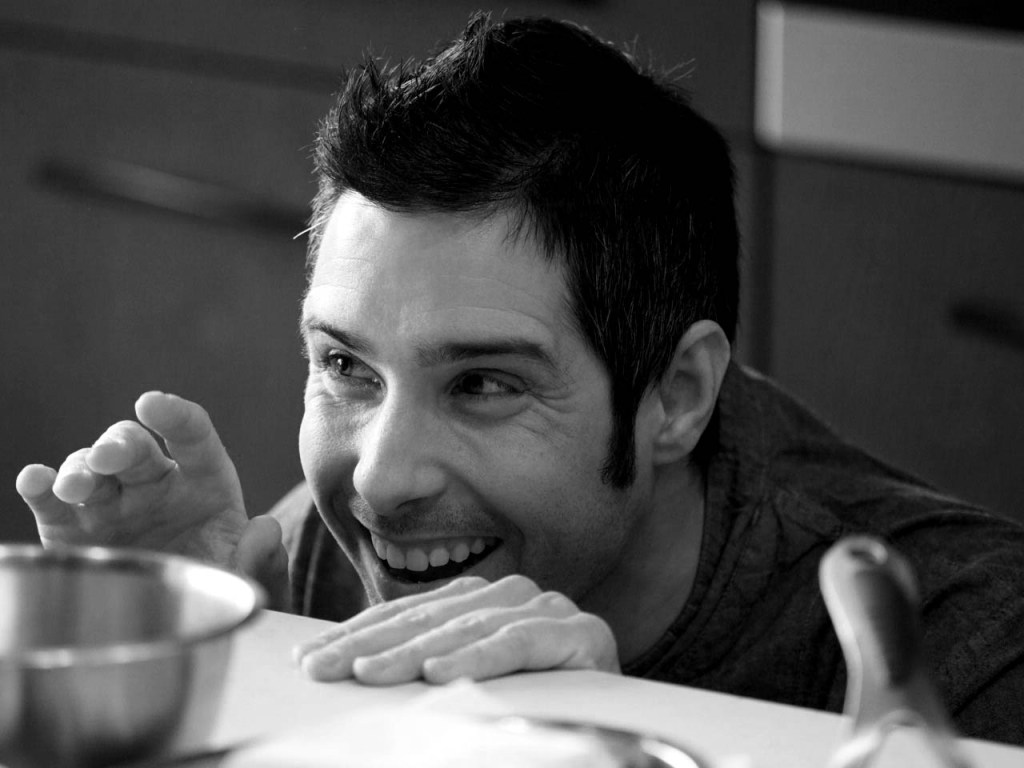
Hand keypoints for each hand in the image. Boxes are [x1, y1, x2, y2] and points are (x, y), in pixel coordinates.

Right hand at [16, 391, 249, 565]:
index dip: (175, 415)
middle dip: (118, 445)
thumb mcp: (250, 579)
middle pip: (134, 448)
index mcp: (204, 483)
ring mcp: (112, 505)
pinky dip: (39, 488)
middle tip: (109, 457)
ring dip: (79, 469)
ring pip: (90, 469)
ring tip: (74, 486)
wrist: (181, 624)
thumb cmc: (219, 587)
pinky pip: (52, 504)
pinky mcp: (73, 531)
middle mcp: (154, 484)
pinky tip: (33, 480)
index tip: (154, 403)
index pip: (194, 436)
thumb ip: (263, 558)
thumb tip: (265, 530)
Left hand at [292, 575, 619, 684]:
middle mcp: (512, 593)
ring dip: (413, 654)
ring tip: (369, 675)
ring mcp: (548, 608)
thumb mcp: (463, 677)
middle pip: (429, 618)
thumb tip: (354, 666)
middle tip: (322, 670)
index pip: (408, 614)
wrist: (616, 726)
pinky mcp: (581, 632)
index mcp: (481, 598)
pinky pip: (519, 645)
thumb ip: (422, 662)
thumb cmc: (533, 702)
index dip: (357, 634)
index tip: (311, 659)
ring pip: (467, 629)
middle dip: (369, 645)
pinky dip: (478, 659)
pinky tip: (441, 676)